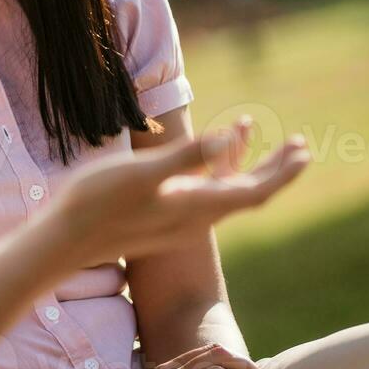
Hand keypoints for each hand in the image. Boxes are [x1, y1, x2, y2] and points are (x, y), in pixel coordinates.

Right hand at [50, 122, 308, 268]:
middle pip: (246, 193)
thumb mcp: (141, 173)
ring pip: (223, 190)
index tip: (304, 151)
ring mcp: (177, 220)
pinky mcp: (161, 217)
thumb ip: (186, 156)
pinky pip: (201, 191)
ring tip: (248, 128)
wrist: (64, 240)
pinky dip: (210, 169)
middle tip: (299, 145)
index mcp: (195, 206)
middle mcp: (194, 218)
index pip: (254, 191)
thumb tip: (228, 138)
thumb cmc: (96, 201)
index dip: (281, 172)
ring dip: (241, 162)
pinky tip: (203, 155)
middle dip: (273, 168)